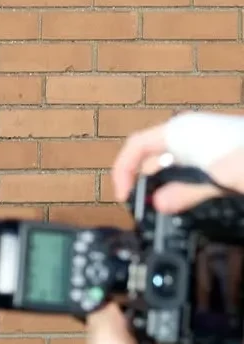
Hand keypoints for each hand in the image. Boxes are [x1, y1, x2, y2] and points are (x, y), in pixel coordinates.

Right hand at [112, 117, 243, 215]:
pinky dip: (184, 187)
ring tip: (166, 211)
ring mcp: (203, 144)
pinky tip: (189, 202)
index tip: (125, 197)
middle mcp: (188, 134)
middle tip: (144, 212)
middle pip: (152, 158)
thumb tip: (157, 205)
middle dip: (144, 184)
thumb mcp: (220, 178)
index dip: (124, 171)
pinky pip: (190, 171)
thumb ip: (186, 192)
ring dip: (165, 189)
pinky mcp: (217, 155)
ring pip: (172, 167)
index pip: (136, 146)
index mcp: (181, 131)